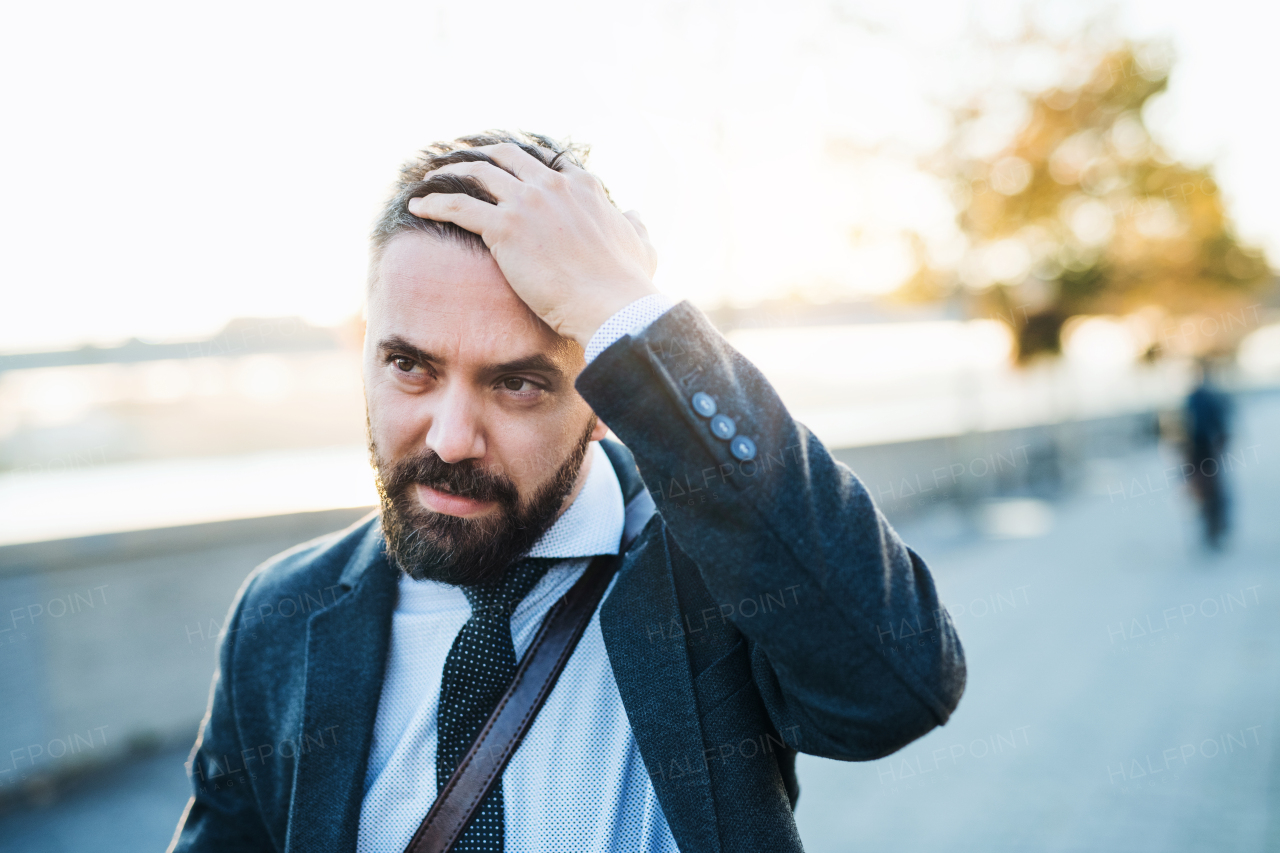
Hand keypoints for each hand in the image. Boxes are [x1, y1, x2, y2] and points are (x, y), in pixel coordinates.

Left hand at [407, 143, 660, 347]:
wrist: (612, 305)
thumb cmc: (626, 284)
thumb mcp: (641, 244)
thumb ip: (636, 224)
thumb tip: (636, 214)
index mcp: (583, 186)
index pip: (545, 162)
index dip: (520, 162)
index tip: (503, 167)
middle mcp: (553, 185)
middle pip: (506, 156)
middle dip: (479, 154)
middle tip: (459, 161)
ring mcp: (527, 203)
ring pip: (477, 173)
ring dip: (449, 172)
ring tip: (431, 178)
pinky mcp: (505, 227)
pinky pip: (458, 206)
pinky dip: (434, 203)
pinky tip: (418, 206)